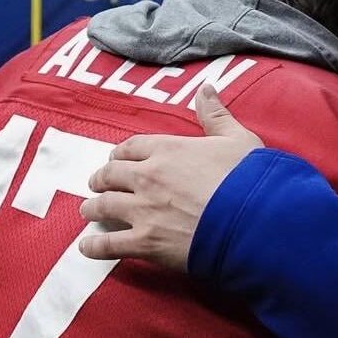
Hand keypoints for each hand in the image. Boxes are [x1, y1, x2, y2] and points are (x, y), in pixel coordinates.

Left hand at [79, 85, 264, 271]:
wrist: (252, 220)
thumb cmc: (248, 179)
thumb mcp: (237, 138)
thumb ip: (216, 115)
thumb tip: (206, 90)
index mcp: (168, 149)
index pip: (132, 147)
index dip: (122, 154)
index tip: (117, 159)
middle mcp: (148, 177)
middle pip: (112, 175)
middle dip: (102, 179)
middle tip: (97, 185)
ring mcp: (143, 210)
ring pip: (105, 206)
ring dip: (93, 208)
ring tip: (88, 211)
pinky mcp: (146, 242)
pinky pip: (110, 244)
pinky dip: (95, 246)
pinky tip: (86, 247)